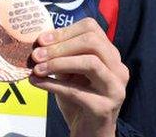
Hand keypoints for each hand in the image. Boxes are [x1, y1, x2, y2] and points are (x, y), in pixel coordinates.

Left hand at [29, 18, 128, 136]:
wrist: (90, 133)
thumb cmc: (79, 100)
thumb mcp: (69, 73)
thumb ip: (60, 56)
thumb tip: (38, 42)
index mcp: (110, 56)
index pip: (92, 29)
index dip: (65, 31)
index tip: (42, 40)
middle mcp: (118, 69)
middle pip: (92, 42)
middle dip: (60, 46)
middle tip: (37, 54)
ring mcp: (115, 88)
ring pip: (90, 63)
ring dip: (58, 63)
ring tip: (37, 69)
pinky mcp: (105, 108)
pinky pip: (76, 91)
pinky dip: (53, 84)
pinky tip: (37, 83)